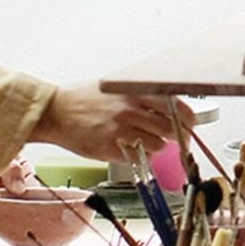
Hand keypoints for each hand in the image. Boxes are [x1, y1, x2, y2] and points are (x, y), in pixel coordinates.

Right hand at [34, 84, 189, 163]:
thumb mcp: (117, 87)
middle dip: (175, 136)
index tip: (189, 125)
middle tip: (171, 138)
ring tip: (141, 140)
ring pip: (158, 146)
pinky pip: (138, 158)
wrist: (55, 112)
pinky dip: (138, 156)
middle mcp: (131, 110)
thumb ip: (144, 96)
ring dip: (155, 147)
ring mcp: (121, 130)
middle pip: (172, 129)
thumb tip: (173, 107)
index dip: (187, 120)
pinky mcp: (111, 149)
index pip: (178, 107)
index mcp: (135, 92)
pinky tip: (126, 147)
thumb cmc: (85, 99)